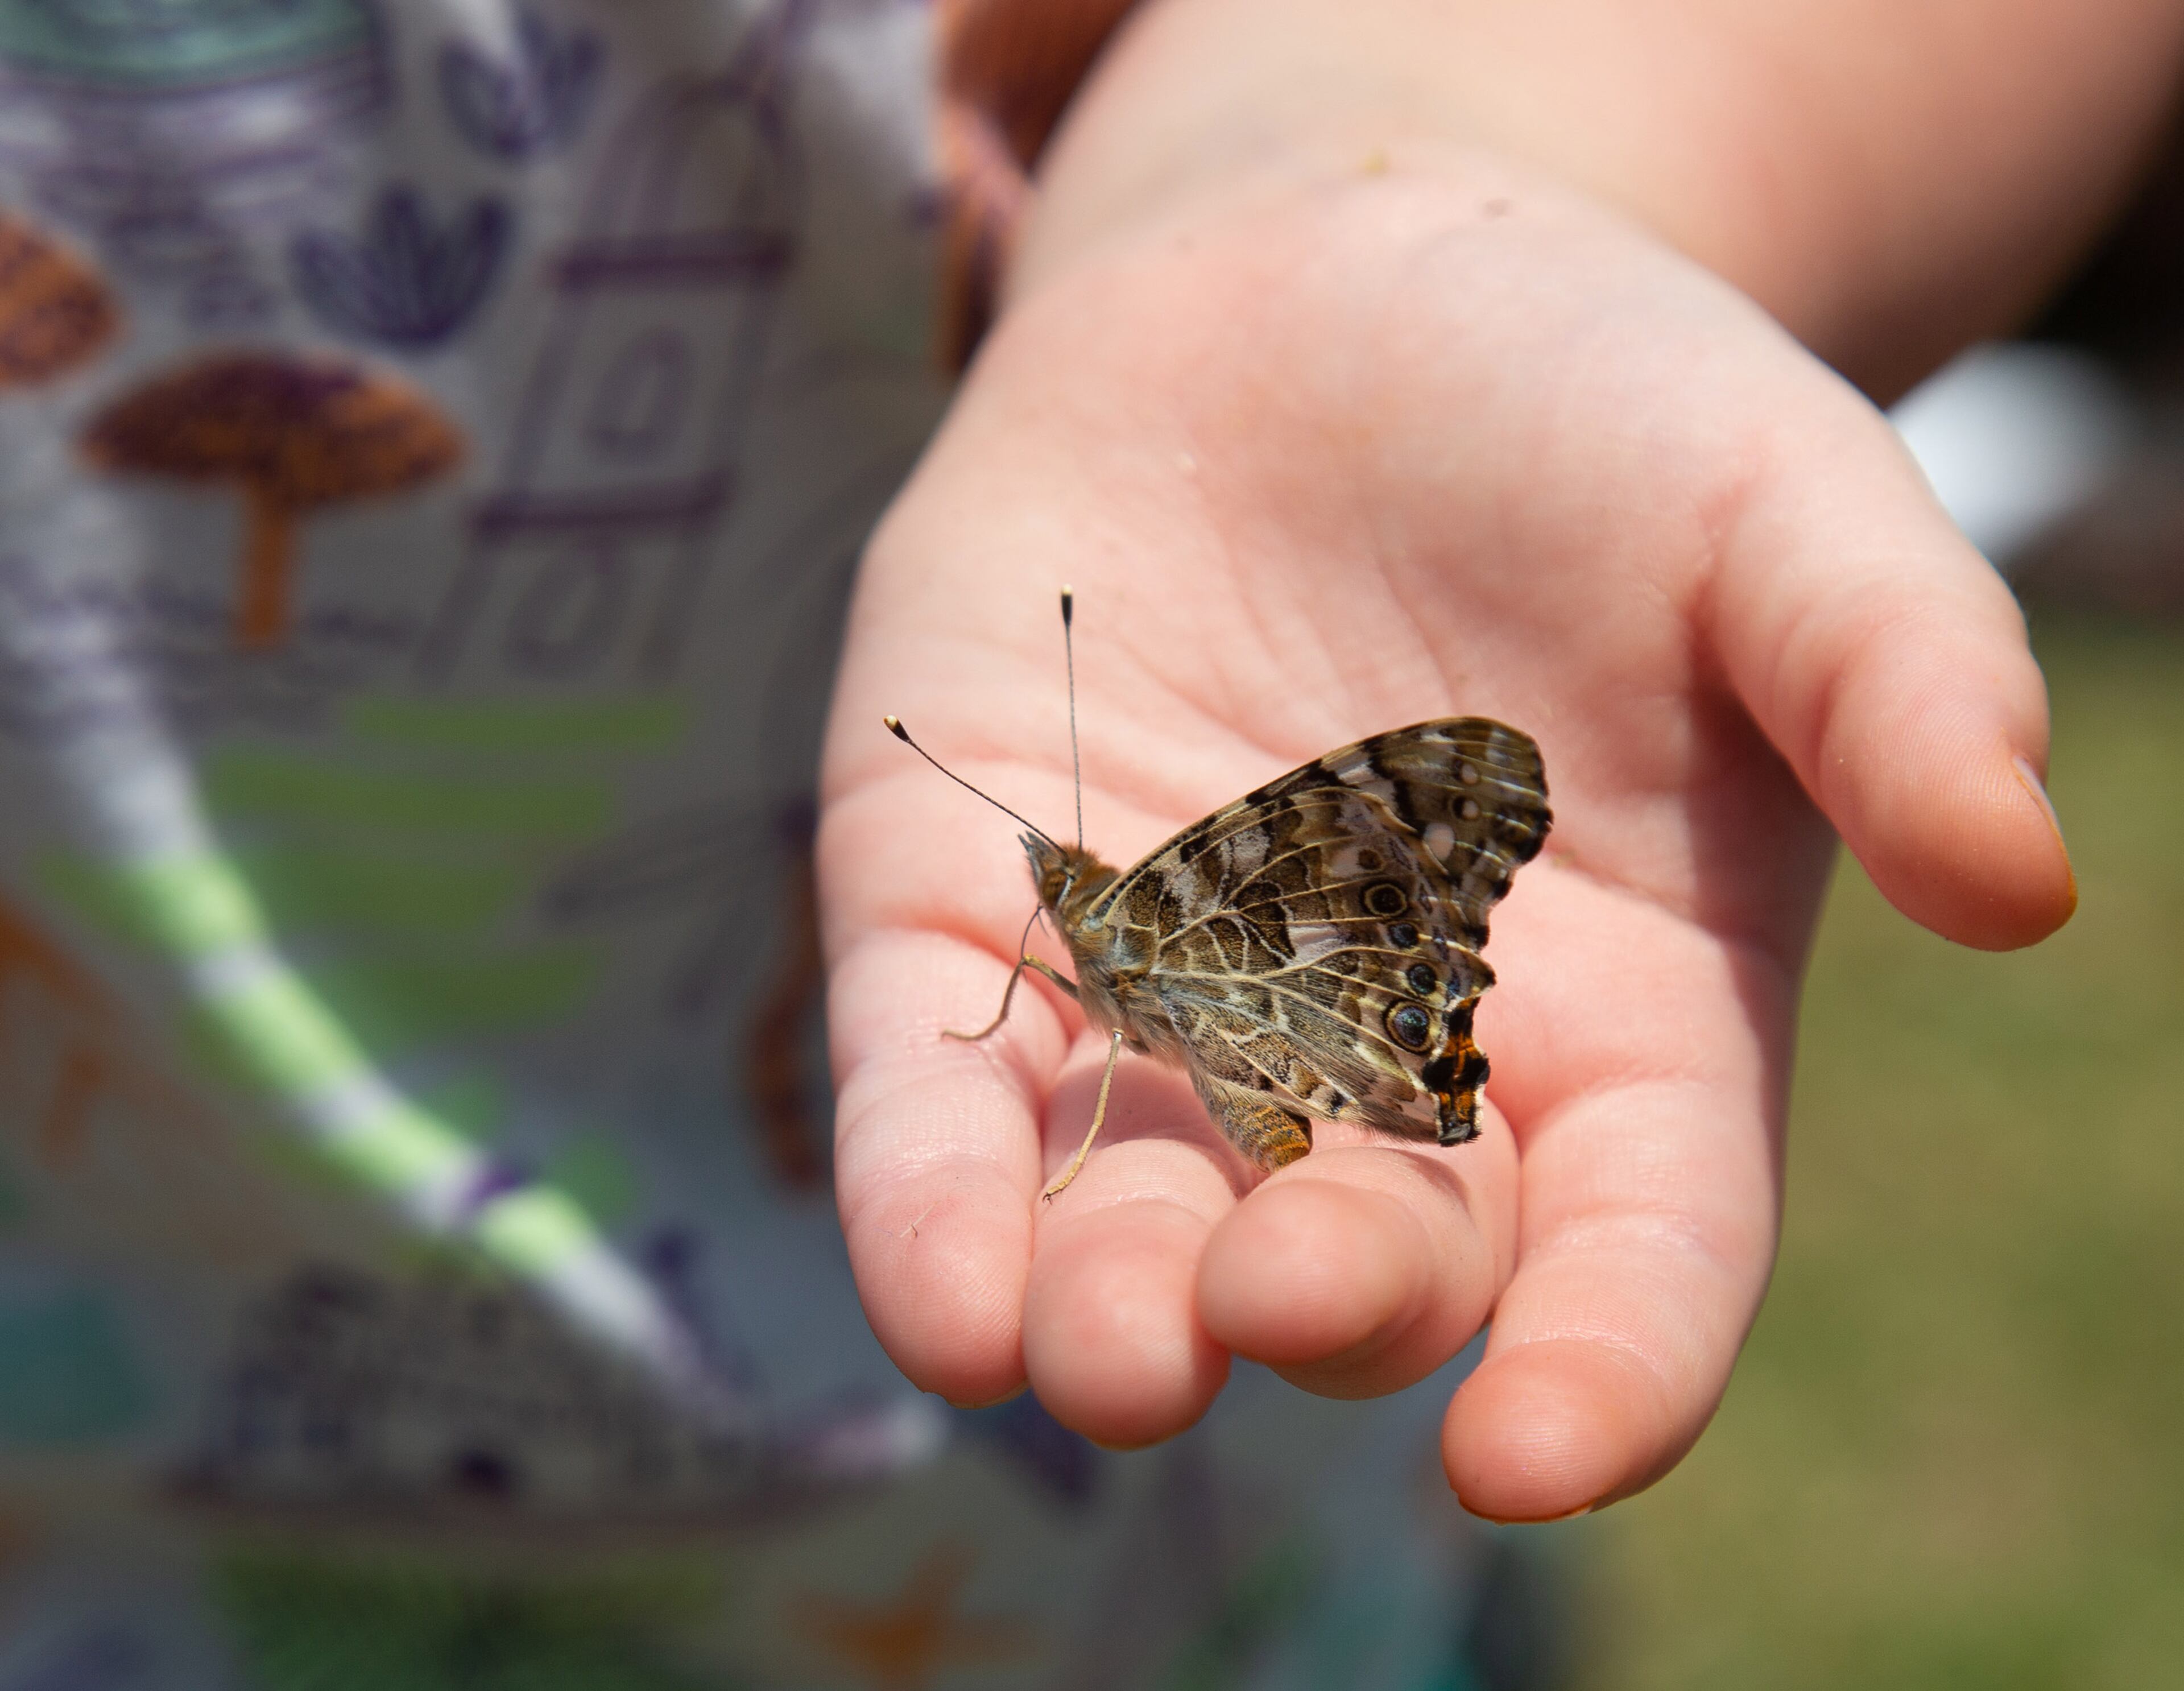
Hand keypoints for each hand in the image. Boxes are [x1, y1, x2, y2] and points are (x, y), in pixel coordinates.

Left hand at [817, 150, 2072, 1520]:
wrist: (1329, 285)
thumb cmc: (1595, 408)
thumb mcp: (1779, 507)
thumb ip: (1896, 676)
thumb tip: (2016, 876)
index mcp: (1615, 1018)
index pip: (1636, 1250)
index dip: (1604, 1371)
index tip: (1539, 1456)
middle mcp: (1384, 1051)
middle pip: (1375, 1247)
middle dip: (1326, 1296)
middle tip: (1265, 1301)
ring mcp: (1170, 991)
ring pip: (1141, 1210)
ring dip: (1107, 1308)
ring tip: (1090, 1358)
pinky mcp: (984, 903)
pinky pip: (945, 1084)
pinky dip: (932, 1199)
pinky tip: (939, 1302)